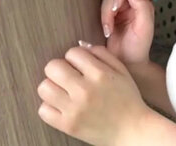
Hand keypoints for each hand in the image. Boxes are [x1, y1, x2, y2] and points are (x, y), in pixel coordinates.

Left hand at [37, 42, 151, 144]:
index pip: (72, 53)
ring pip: (44, 88)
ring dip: (52, 87)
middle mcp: (85, 90)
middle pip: (52, 67)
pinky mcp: (67, 125)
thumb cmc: (128, 100)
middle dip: (59, 69)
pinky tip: (62, 106)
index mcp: (100, 74)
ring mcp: (74, 109)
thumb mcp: (122, 71)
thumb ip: (103, 54)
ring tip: (63, 92)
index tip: (79, 66)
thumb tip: (82, 47)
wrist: (132, 130)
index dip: (74, 58)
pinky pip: (43, 110)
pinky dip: (50, 107)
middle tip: (67, 77)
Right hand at [101, 0, 154, 66]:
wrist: (128, 63)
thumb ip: (142, 7)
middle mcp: (130, 6)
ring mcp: (119, 13)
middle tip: (110, 24)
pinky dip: (102, 20)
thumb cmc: (138, 48)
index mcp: (142, 5)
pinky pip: (100, 12)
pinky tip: (106, 32)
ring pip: (106, 3)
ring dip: (105, 16)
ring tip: (108, 30)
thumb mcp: (145, 27)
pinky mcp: (109, 19)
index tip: (116, 8)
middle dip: (110, 9)